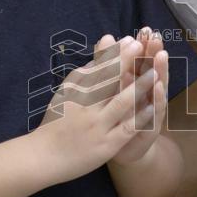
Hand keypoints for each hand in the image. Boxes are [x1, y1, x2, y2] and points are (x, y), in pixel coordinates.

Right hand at [38, 35, 157, 184]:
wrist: (43, 156)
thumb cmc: (57, 121)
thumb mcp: (67, 92)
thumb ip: (87, 71)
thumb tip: (104, 46)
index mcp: (75, 91)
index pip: (97, 69)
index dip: (115, 54)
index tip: (129, 40)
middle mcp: (85, 106)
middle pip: (107, 81)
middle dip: (125, 62)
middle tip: (140, 46)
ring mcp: (96, 126)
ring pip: (120, 103)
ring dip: (138, 87)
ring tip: (154, 73)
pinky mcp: (106, 145)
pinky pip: (126, 128)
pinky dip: (140, 117)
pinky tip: (153, 107)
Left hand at [96, 27, 168, 165]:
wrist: (122, 151)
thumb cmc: (114, 117)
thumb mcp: (108, 90)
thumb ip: (107, 65)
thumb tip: (105, 38)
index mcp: (134, 82)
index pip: (140, 60)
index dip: (143, 45)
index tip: (144, 29)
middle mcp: (146, 93)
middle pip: (150, 69)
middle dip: (153, 52)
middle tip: (155, 36)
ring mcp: (151, 109)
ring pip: (156, 87)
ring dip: (159, 71)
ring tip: (161, 55)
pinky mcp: (152, 126)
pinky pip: (154, 111)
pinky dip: (157, 99)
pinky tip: (159, 88)